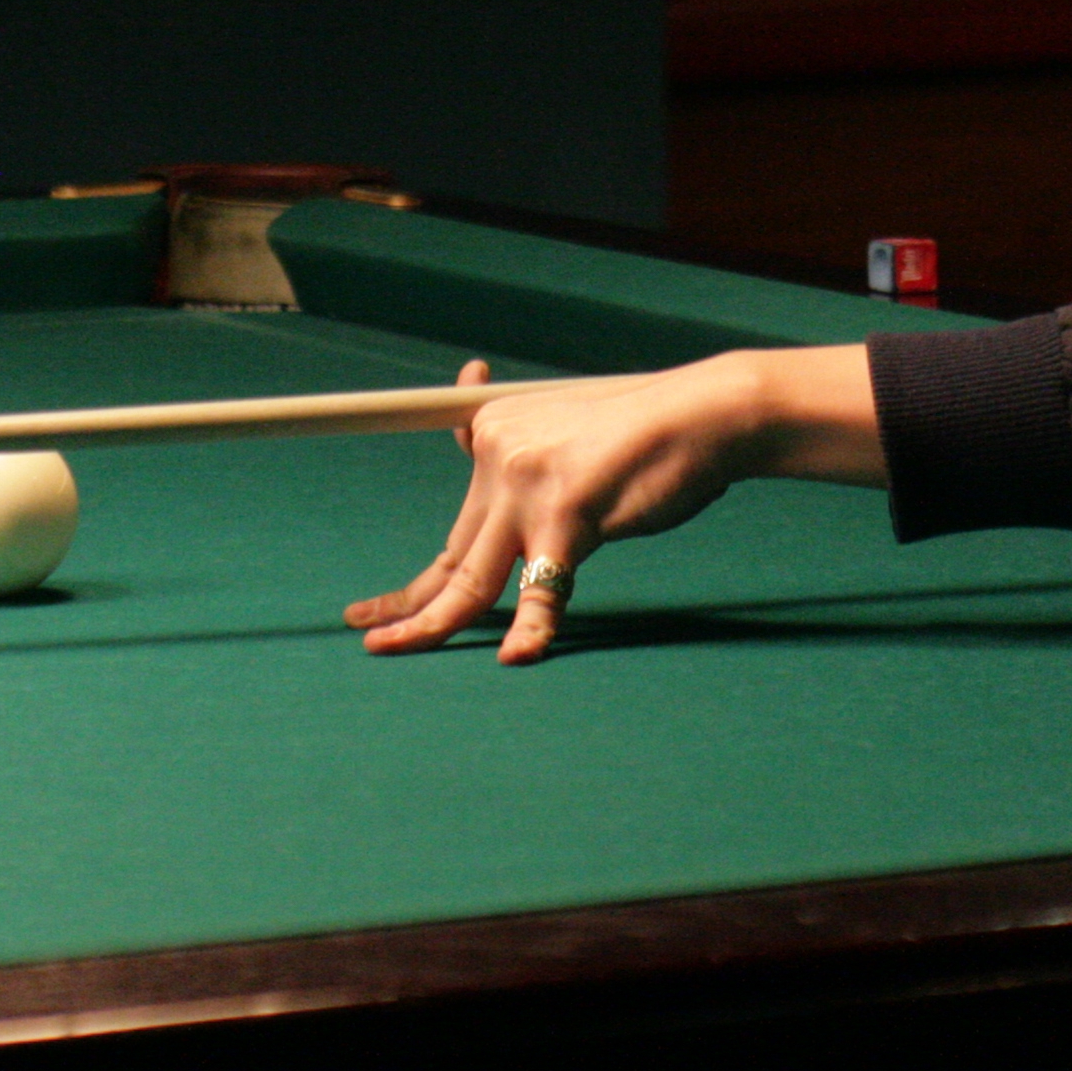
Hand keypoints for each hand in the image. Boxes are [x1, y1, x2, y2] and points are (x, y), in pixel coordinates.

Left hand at [343, 345, 881, 665]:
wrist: (704, 414)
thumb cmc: (650, 433)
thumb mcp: (573, 438)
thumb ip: (532, 467)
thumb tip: (497, 488)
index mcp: (495, 434)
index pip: (454, 523)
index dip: (417, 577)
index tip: (379, 607)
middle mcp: (498, 454)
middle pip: (451, 553)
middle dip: (406, 604)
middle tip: (367, 636)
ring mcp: (527, 487)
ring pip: (472, 577)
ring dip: (430, 624)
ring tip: (390, 650)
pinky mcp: (566, 513)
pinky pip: (542, 588)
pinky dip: (531, 627)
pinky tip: (517, 656)